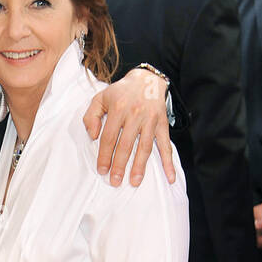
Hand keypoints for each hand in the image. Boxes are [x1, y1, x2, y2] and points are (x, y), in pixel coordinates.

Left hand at [83, 67, 175, 187]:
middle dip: (119, 165)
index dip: (105, 156)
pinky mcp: (162, 124)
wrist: (147, 79)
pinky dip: (168, 162)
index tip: (102, 170)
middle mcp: (135, 114)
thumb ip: (91, 116)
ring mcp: (150, 120)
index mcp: (118, 108)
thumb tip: (92, 136)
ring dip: (139, 167)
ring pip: (144, 147)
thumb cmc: (121, 93)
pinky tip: (170, 176)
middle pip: (126, 145)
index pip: (109, 137)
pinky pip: (166, 145)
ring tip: (134, 182)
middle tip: (115, 181)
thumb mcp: (101, 98)